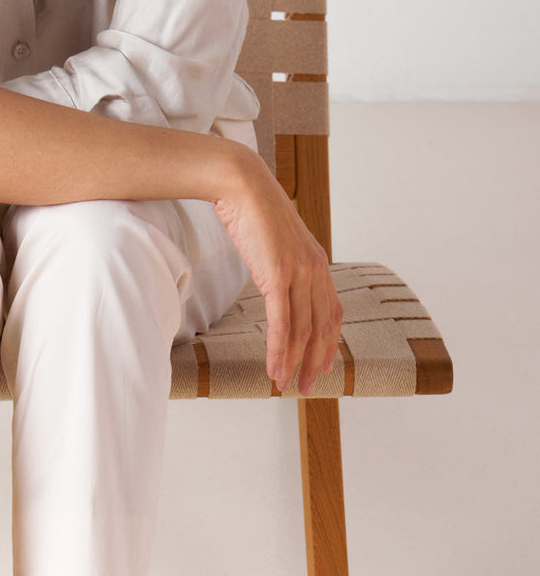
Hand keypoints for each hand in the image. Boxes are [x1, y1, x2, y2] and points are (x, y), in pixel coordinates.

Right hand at [212, 145, 343, 396]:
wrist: (243, 186)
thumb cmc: (254, 214)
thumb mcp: (277, 246)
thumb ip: (285, 268)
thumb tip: (279, 288)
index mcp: (319, 264)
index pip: (331, 314)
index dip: (327, 345)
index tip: (320, 368)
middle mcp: (316, 270)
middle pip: (322, 329)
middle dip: (315, 363)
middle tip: (307, 389)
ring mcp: (299, 272)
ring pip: (302, 331)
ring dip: (294, 363)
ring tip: (285, 385)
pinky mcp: (278, 275)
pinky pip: (283, 323)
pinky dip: (279, 350)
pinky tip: (274, 368)